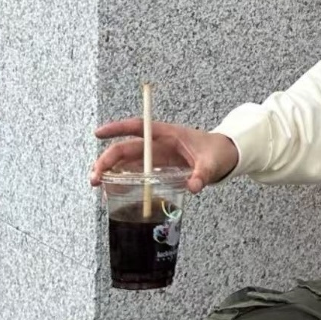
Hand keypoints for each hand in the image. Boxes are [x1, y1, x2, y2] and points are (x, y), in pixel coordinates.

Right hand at [89, 120, 238, 194]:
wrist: (226, 156)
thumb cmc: (217, 152)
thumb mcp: (212, 163)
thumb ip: (203, 174)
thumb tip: (194, 186)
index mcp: (167, 134)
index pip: (138, 127)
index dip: (117, 128)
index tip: (98, 133)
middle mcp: (157, 144)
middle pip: (125, 148)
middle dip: (107, 160)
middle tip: (95, 177)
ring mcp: (155, 157)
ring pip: (126, 161)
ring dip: (110, 171)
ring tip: (97, 185)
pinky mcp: (157, 168)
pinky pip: (135, 173)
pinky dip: (122, 180)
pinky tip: (111, 192)